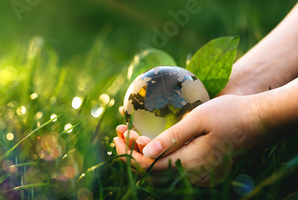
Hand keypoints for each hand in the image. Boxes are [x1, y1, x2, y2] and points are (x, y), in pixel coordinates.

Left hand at [114, 95, 265, 185]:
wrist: (260, 120)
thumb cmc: (230, 114)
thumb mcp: (198, 119)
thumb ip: (172, 138)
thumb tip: (146, 151)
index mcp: (192, 162)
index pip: (149, 166)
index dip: (129, 153)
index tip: (118, 134)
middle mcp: (195, 174)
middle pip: (152, 174)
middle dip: (131, 155)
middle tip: (119, 135)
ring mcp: (200, 175)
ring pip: (161, 175)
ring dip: (142, 158)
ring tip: (129, 137)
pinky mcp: (203, 170)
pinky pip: (173, 171)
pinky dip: (157, 160)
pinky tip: (149, 145)